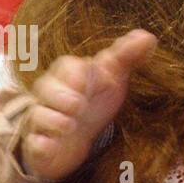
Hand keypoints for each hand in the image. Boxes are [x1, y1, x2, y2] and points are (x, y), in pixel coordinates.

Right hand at [17, 28, 155, 180]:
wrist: (76, 137)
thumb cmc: (95, 100)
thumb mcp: (113, 78)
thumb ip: (126, 56)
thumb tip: (148, 37)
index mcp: (68, 75)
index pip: (67, 67)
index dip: (78, 73)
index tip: (90, 79)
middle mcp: (51, 95)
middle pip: (47, 88)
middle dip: (61, 95)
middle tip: (78, 104)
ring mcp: (43, 119)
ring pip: (38, 115)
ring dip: (52, 119)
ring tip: (69, 125)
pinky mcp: (40, 144)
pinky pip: (34, 143)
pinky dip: (39, 144)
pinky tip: (47, 145)